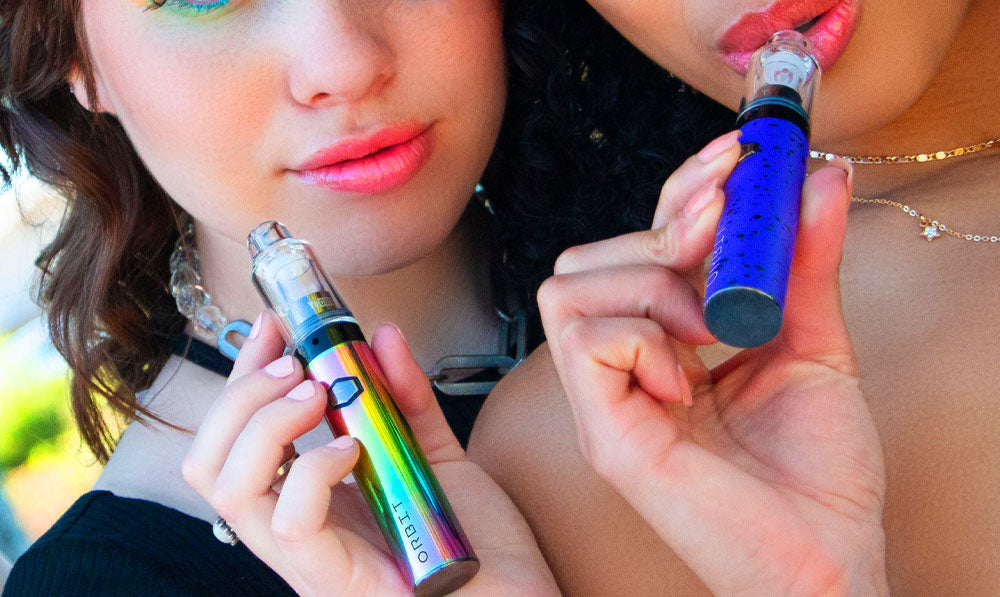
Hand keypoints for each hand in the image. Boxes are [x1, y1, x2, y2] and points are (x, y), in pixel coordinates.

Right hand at [183, 312, 557, 595]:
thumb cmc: (481, 545)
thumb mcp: (436, 456)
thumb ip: (407, 399)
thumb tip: (383, 337)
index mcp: (310, 504)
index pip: (236, 441)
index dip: (242, 378)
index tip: (274, 328)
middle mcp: (297, 535)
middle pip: (210, 465)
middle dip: (240, 395)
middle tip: (295, 366)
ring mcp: (311, 563)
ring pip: (232, 490)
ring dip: (265, 423)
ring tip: (316, 396)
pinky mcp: (339, 582)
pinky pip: (292, 523)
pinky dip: (312, 468)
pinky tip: (351, 450)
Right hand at [537, 131, 887, 595]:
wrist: (824, 557)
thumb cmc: (817, 470)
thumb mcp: (814, 340)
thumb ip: (805, 260)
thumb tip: (818, 176)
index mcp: (664, 341)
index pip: (639, 240)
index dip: (680, 189)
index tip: (738, 156)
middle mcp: (623, 363)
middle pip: (588, 254)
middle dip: (663, 230)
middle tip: (726, 255)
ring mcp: (604, 397)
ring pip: (571, 285)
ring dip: (652, 287)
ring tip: (711, 332)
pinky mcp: (603, 430)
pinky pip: (584, 338)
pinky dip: (642, 337)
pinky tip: (688, 373)